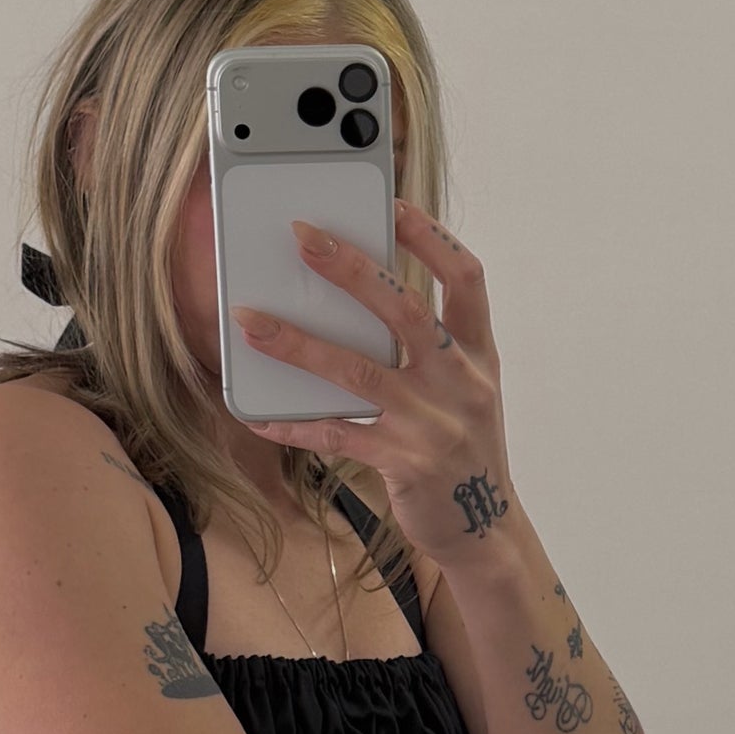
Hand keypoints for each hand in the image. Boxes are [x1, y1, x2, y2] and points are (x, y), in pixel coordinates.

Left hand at [228, 200, 509, 567]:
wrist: (484, 529)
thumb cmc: (464, 450)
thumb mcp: (466, 392)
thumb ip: (431, 349)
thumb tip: (362, 304)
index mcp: (479, 355)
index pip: (466, 279)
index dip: (432, 237)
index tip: (393, 204)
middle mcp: (460, 382)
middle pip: (405, 310)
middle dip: (352, 269)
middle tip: (304, 236)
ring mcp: (433, 422)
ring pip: (358, 370)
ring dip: (299, 343)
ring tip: (251, 323)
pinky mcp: (404, 461)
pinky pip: (337, 434)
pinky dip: (295, 425)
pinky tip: (260, 418)